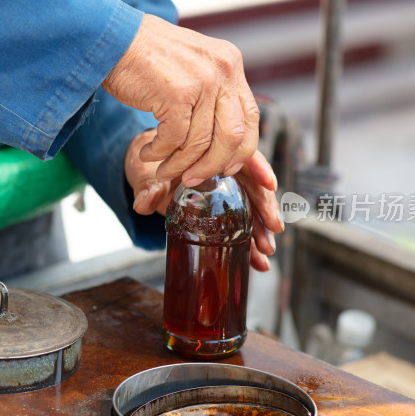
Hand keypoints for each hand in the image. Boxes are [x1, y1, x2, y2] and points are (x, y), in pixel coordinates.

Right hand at [105, 14, 258, 186]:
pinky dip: (160, 153)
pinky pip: (174, 140)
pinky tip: (148, 153)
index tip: (227, 169)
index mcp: (230, 63)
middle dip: (214, 166)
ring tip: (163, 169)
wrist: (112, 37)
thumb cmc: (146, 56)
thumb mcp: (192, 66)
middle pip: (233, 136)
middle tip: (194, 179)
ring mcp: (201, 81)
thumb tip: (222, 140)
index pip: (251, 117)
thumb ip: (211, 93)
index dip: (241, 150)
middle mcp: (222, 70)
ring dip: (180, 164)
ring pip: (201, 143)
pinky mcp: (176, 94)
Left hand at [125, 130, 282, 271]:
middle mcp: (227, 171)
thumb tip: (142, 204)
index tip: (269, 184)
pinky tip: (258, 262)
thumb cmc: (154, 164)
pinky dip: (249, 245)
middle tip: (272, 228)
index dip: (259, 169)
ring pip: (252, 209)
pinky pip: (241, 227)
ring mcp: (228, 192)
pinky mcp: (225, 212)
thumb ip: (149, 187)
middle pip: (254, 186)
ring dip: (261, 230)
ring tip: (265, 250)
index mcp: (214, 152)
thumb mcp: (149, 172)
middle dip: (265, 208)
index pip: (242, 156)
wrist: (150, 172)